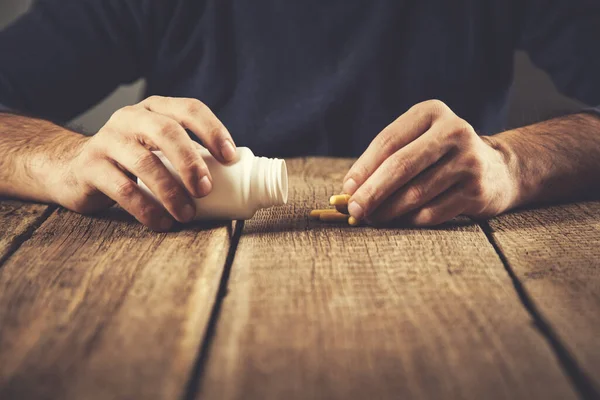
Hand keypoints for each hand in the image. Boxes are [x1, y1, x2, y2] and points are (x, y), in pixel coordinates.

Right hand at [52, 96, 235, 230]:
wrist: (73, 169)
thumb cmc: (131, 160)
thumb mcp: (156, 147)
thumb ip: (186, 153)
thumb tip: (235, 176)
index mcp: (154, 109)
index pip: (189, 109)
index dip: (213, 130)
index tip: (230, 157)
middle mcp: (130, 118)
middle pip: (166, 132)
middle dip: (190, 162)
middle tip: (206, 190)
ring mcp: (107, 140)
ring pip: (144, 162)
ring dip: (171, 191)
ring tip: (186, 214)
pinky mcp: (90, 167)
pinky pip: (122, 189)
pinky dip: (146, 209)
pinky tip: (161, 223)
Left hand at [342, 100, 517, 225]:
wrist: (496, 170)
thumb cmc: (439, 157)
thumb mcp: (417, 142)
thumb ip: (386, 160)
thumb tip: (350, 190)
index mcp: (431, 112)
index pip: (388, 142)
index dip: (363, 169)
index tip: (346, 190)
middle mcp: (454, 131)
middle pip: (401, 166)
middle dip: (372, 192)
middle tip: (354, 210)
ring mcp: (469, 161)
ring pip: (415, 193)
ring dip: (388, 211)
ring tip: (373, 218)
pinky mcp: (477, 191)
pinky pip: (432, 212)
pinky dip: (410, 220)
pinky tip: (401, 221)